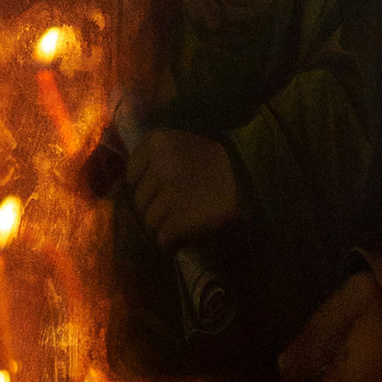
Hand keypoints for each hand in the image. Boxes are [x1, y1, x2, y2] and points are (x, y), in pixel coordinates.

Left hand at [124, 127, 238, 249]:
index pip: (132, 172)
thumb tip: (134, 183)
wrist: (249, 175)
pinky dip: (169, 240)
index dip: (141, 186)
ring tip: (175, 227)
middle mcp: (157, 166)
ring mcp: (167, 194)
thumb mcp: (184, 140)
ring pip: (149, 220)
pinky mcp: (178, 218)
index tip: (153, 194)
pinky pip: (163, 236)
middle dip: (150, 208)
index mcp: (156, 142)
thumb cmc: (220, 156)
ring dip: (160, 226)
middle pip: (139, 199)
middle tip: (166, 213)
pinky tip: (178, 239)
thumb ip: (158, 155)